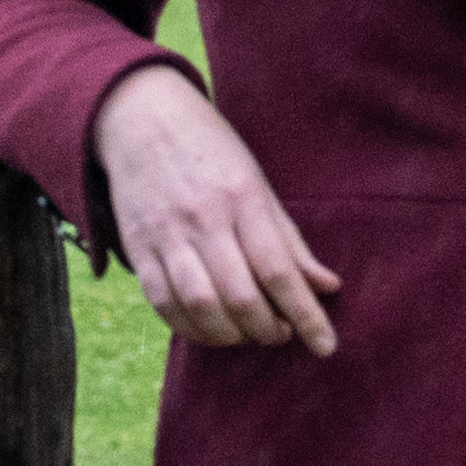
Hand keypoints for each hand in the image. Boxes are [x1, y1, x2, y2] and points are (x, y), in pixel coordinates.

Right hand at [91, 67, 341, 353]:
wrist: (140, 119)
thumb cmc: (211, 151)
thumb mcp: (258, 184)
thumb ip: (290, 240)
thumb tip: (327, 287)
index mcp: (242, 198)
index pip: (279, 270)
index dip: (306, 314)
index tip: (326, 346)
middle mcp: (204, 219)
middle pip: (240, 295)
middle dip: (268, 329)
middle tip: (281, 333)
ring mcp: (167, 235)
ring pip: (200, 306)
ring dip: (230, 335)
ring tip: (247, 333)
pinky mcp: (138, 248)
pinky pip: (163, 303)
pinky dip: (189, 328)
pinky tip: (209, 328)